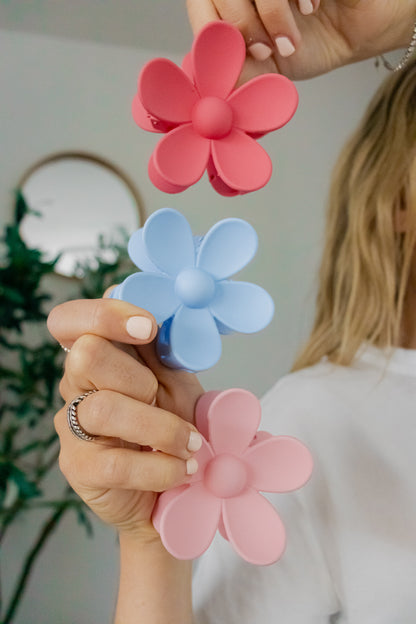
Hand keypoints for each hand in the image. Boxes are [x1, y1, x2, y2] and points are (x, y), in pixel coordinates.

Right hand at [47, 298, 203, 541]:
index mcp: (97, 355)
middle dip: (139, 377)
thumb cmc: (173, 424)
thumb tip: (167, 314)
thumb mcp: (175, 380)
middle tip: (164, 399)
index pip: (70, 320)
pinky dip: (160, 467)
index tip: (149, 327)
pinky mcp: (79, 467)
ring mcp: (72, 426)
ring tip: (191, 444)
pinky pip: (116, 463)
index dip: (105, 315)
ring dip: (161, 427)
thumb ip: (163, 348)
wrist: (175, 487)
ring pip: (104, 409)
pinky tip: (182, 470)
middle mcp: (75, 385)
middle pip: (86, 355)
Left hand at [187, 0, 415, 79]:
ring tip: (291, 41)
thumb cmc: (309, 46)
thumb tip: (209, 81)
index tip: (237, 53)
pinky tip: (311, 8)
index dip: (212, 28)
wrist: (358, 32)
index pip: (201, 4)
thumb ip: (236, 71)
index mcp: (231, 3)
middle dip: (242, 24)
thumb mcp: (266, 69)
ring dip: (271, 14)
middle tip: (267, 51)